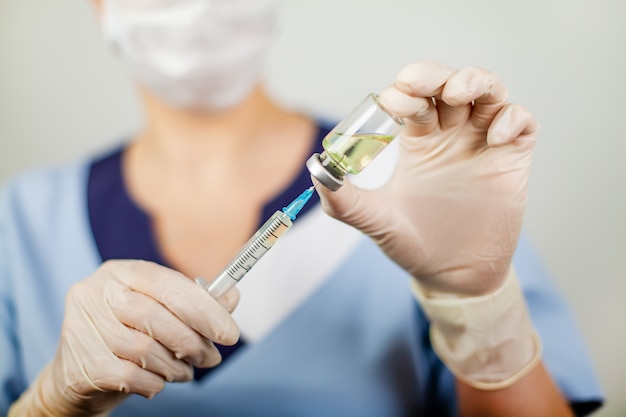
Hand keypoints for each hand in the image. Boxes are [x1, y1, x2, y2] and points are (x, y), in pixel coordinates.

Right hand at [34, 260, 238, 415]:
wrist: (79, 376)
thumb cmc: (129, 334)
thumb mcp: (162, 310)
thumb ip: (197, 303)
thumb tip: (231, 297)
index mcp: (121, 272)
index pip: (167, 283)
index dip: (203, 308)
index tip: (229, 333)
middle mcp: (96, 292)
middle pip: (156, 317)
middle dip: (193, 342)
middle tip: (211, 358)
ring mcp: (82, 327)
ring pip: (144, 350)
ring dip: (175, 367)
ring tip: (184, 371)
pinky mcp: (80, 363)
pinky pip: (131, 376)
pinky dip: (155, 383)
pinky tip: (159, 381)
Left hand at [317, 61, 538, 295]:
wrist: (453, 278)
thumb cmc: (414, 245)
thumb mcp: (376, 221)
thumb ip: (345, 201)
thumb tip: (317, 171)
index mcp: (420, 141)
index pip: (414, 99)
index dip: (403, 93)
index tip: (390, 103)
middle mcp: (452, 135)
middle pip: (449, 84)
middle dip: (434, 75)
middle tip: (417, 83)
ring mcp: (483, 144)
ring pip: (487, 92)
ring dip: (474, 82)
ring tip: (456, 94)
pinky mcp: (512, 159)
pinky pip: (520, 123)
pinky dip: (510, 118)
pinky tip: (493, 138)